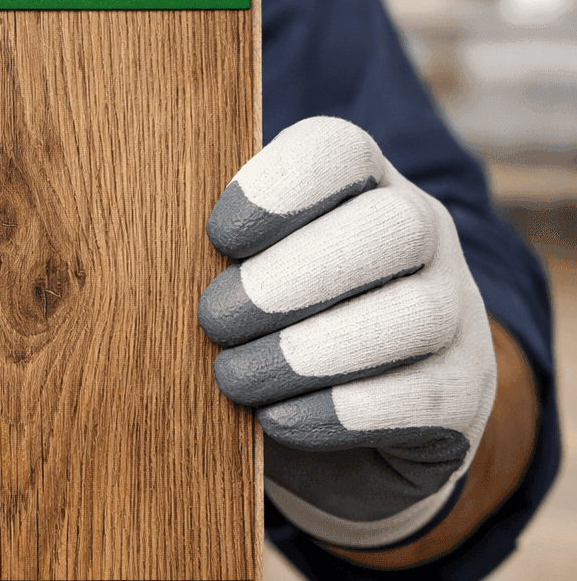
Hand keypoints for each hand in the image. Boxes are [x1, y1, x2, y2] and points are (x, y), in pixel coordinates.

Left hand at [198, 116, 496, 549]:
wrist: (340, 430)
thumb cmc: (260, 330)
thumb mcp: (232, 279)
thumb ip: (201, 256)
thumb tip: (118, 260)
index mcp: (357, 185)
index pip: (338, 150)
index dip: (277, 188)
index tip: (216, 235)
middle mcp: (421, 235)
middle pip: (392, 227)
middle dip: (292, 277)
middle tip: (214, 319)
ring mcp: (455, 312)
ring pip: (412, 314)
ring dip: (308, 351)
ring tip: (234, 378)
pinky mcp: (461, 393)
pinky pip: (418, 395)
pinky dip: (338, 412)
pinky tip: (275, 421)